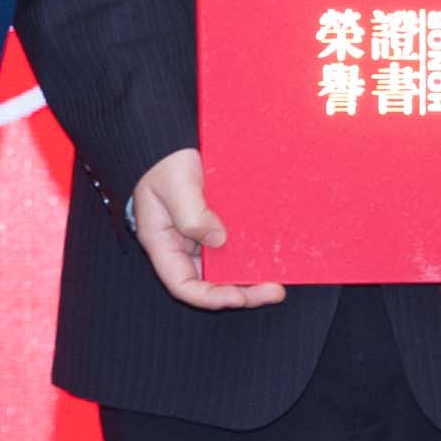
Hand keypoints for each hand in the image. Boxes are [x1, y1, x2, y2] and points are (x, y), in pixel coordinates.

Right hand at [122, 148, 289, 312]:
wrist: (176, 143)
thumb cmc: (166, 161)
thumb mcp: (174, 184)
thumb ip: (192, 214)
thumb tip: (218, 240)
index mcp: (163, 244)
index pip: (183, 285)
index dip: (209, 297)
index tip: (237, 296)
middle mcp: (183, 249)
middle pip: (210, 284)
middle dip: (241, 293)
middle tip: (273, 291)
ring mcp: (201, 240)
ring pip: (225, 271)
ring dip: (250, 278)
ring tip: (277, 283)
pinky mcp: (218, 228)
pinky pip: (235, 250)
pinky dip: (252, 257)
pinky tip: (273, 257)